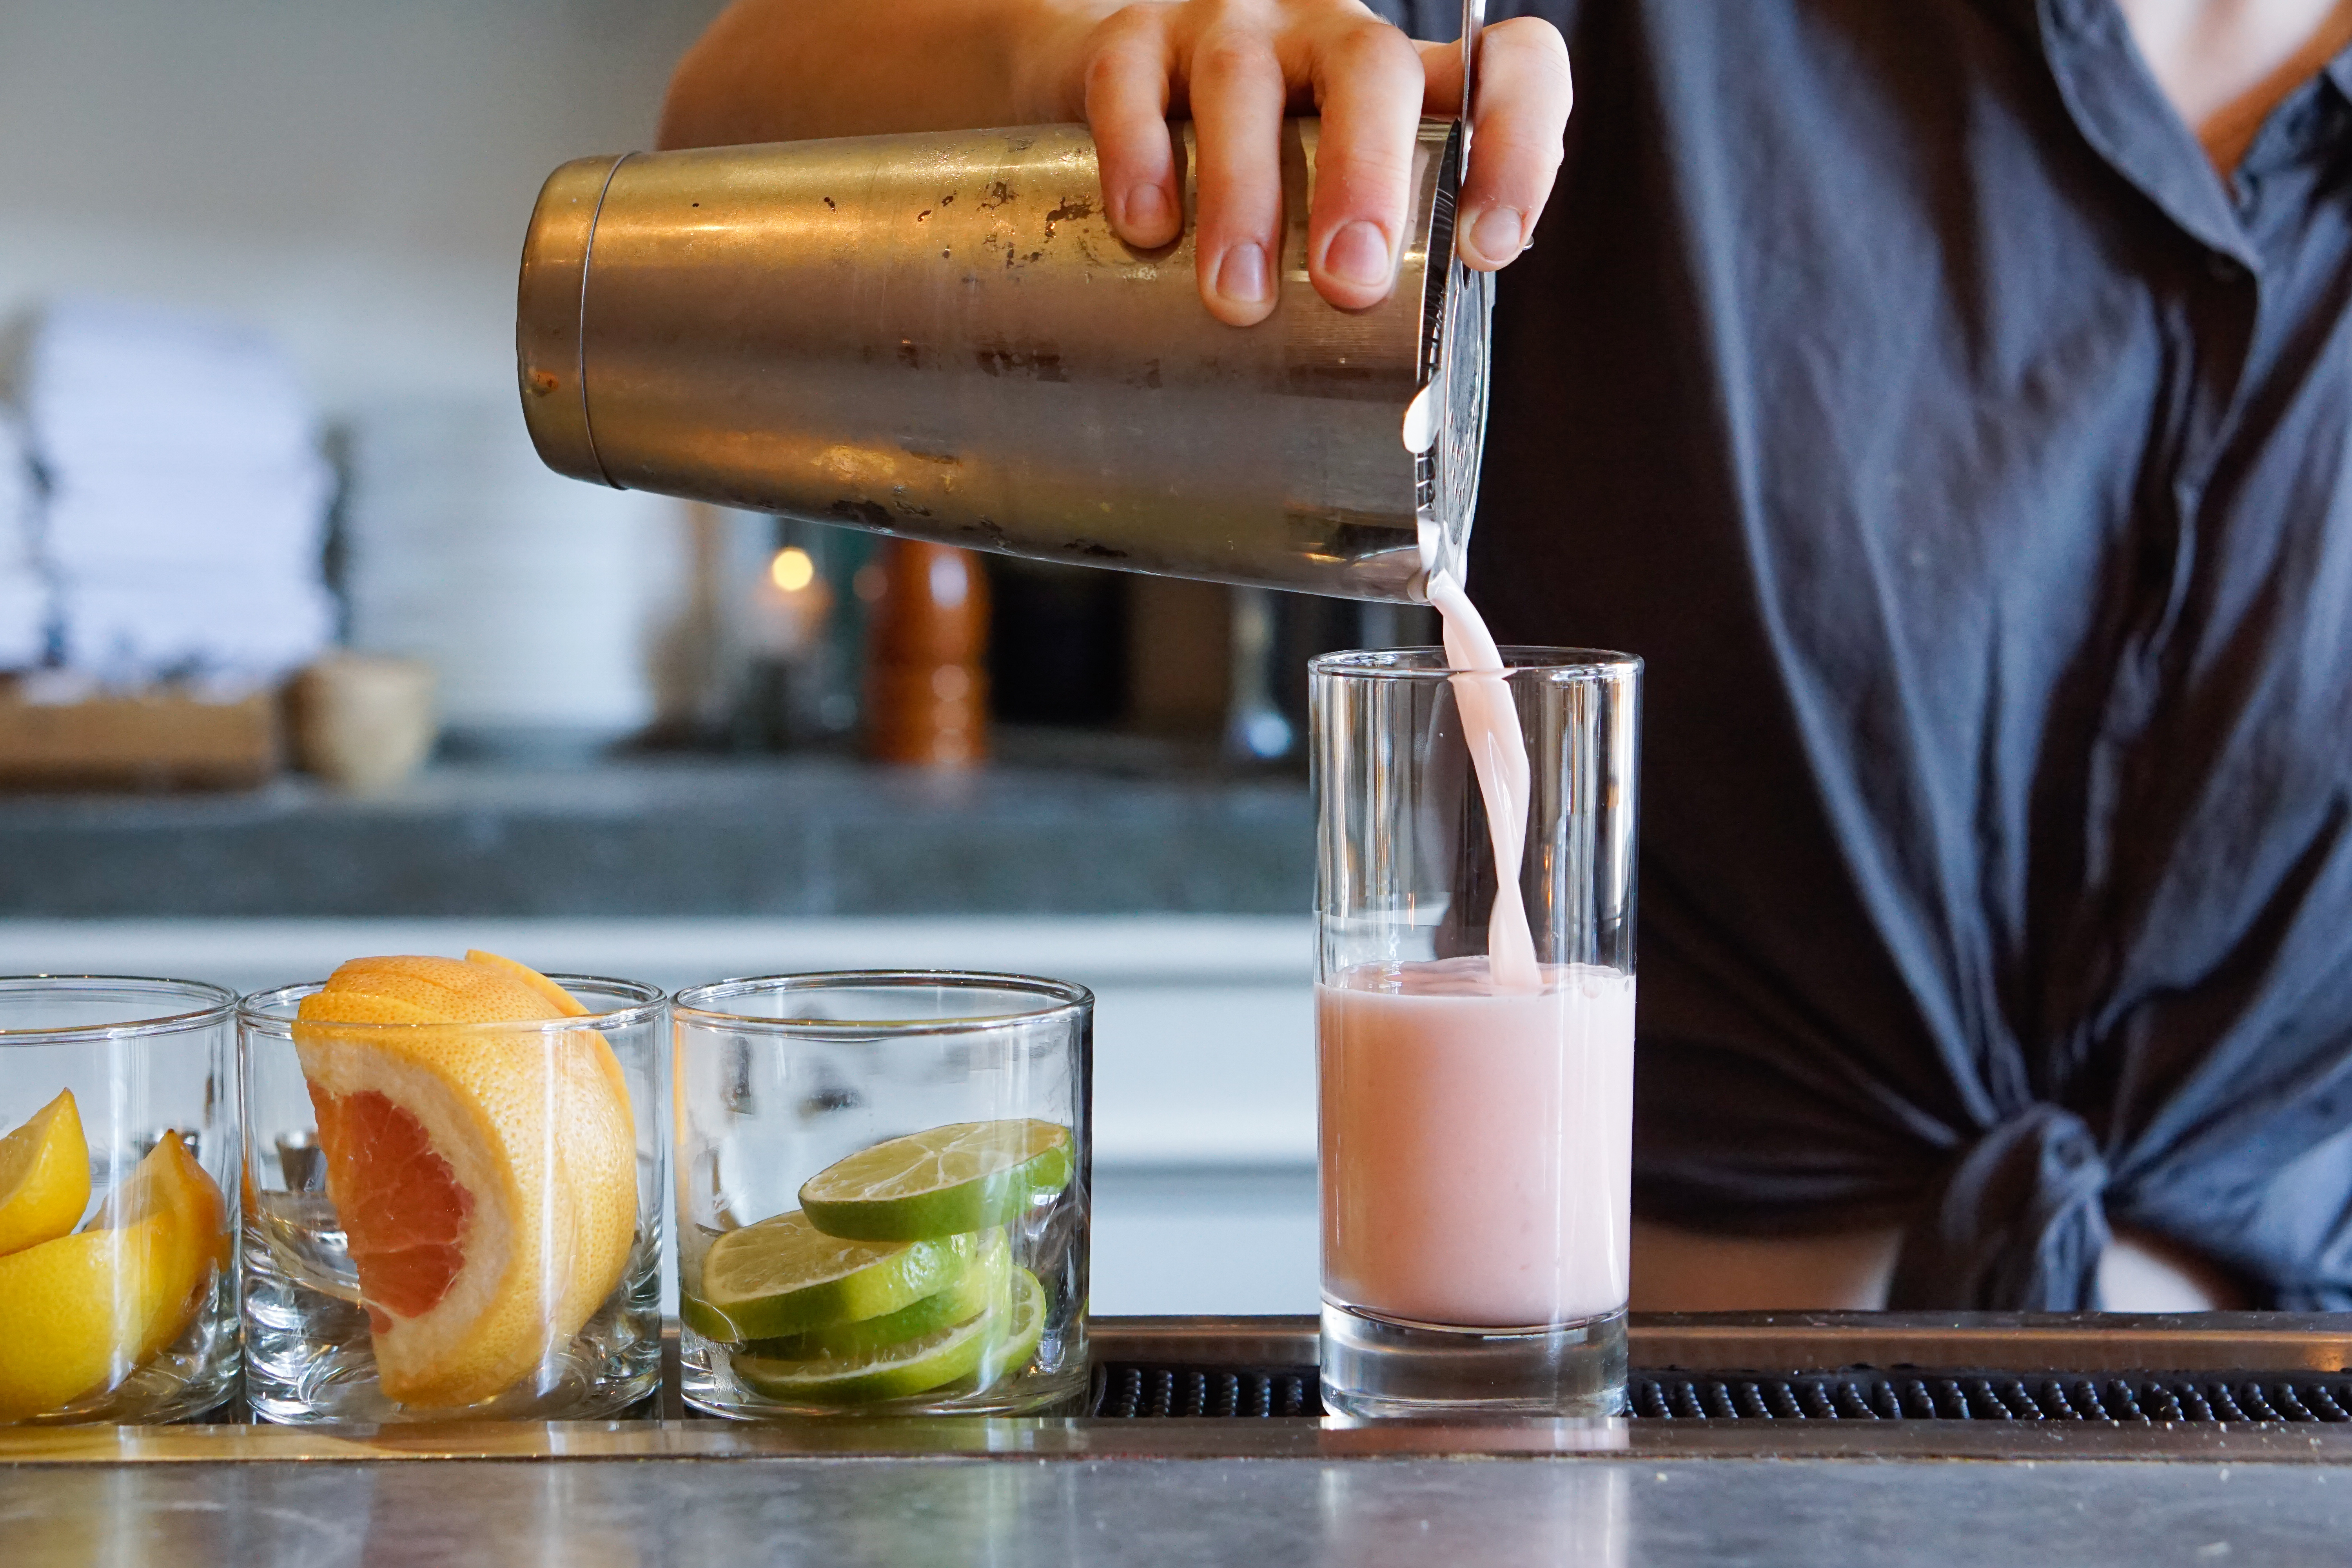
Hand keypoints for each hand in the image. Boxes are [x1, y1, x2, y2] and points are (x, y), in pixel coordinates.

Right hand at [1040, 0, 1571, 324]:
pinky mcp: (1131, 41)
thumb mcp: (1328, 211)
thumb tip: (1408, 416)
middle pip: (1372, 69)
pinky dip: (1140, 156)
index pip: (1509, 66)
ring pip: (1244, 85)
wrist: (1103, 83)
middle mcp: (1324, 40)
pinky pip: (1132, 82)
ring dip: (1244, 196)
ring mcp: (1228, 31)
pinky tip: (1146, 228)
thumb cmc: (1249, 171)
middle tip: (1350, 282)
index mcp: (1401, 88)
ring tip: (1237, 297)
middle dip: (1367, 176)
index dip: (1519, 141)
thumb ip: (1373, 276)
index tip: (1489, 244)